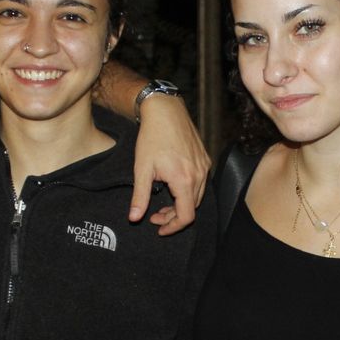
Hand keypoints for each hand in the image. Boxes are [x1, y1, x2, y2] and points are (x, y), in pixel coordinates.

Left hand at [130, 94, 209, 234]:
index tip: (160, 228)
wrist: (165, 111)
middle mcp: (199, 175)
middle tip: (155, 215)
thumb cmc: (152, 137)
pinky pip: (200, 183)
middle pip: (192, 208)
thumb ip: (140, 196)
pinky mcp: (205, 159)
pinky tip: (172, 185)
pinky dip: (187, 191)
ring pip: (197, 196)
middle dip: (174, 216)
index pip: (186, 216)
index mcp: (184, 180)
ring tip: (163, 201)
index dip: (173, 227)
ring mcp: (204, 166)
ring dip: (181, 204)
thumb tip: (135, 218)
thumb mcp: (142, 169)